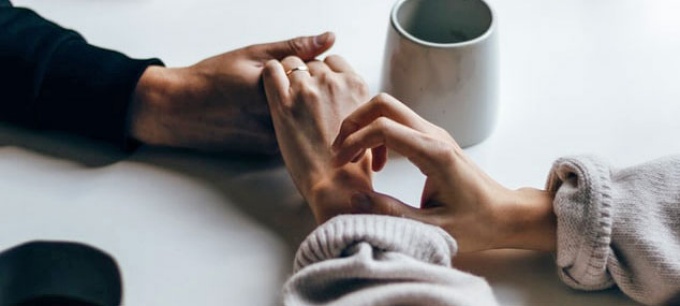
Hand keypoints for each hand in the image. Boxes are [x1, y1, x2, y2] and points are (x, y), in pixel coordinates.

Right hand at [129, 32, 335, 152]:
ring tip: (268, 98)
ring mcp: (275, 140)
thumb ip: (294, 48)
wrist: (180, 111)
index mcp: (275, 94)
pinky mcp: (271, 152)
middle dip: (312, 90)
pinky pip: (295, 134)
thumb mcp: (253, 55)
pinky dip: (293, 122)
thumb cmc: (212, 80)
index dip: (312, 68)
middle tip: (284, 80)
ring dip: (304, 109)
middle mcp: (278, 122)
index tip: (296, 64)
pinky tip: (267, 112)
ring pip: (308, 121)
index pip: (319, 79)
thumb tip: (329, 38)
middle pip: (317, 103)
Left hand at [262, 55, 371, 222]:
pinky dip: (270, 75)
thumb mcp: (366, 123)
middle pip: (313, 63)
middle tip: (301, 99)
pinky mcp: (283, 103)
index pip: (334, 61)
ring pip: (291, 63)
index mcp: (356, 85)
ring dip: (287, 76)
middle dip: (306, 76)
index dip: (324, 72)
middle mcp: (333, 82)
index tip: (319, 86)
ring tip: (287, 98)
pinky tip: (271, 89)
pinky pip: (271, 70)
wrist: (336, 184)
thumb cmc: (352, 163)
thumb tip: (346, 97)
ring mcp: (307, 90)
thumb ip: (355, 102)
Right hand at [331, 93, 555, 251]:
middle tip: (340, 152)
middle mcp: (434, 135)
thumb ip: (391, 213)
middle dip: (354, 122)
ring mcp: (435, 134)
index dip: (354, 141)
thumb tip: (354, 198)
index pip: (383, 128)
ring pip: (389, 109)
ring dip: (364, 127)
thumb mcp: (431, 228)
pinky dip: (378, 135)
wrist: (505, 215)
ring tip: (354, 159)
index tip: (340, 164)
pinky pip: (398, 123)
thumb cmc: (476, 224)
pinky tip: (378, 164)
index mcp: (434, 153)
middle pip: (384, 104)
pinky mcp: (433, 139)